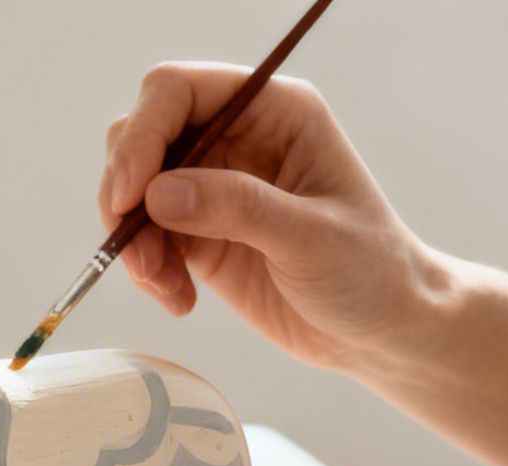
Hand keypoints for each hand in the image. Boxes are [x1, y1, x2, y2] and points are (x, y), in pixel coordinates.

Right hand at [101, 62, 437, 373]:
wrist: (381, 331)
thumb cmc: (371, 270)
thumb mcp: (311, 237)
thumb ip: (236, 208)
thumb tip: (156, 194)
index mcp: (274, 112)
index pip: (180, 91)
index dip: (144, 134)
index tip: (128, 196)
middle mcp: (236, 137)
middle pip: (143, 134)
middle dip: (126, 192)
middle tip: (139, 252)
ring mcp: (213, 185)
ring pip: (133, 188)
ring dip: (132, 239)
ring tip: (164, 286)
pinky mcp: (198, 233)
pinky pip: (144, 237)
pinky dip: (146, 269)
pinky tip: (179, 299)